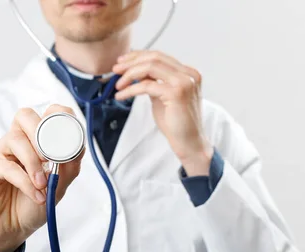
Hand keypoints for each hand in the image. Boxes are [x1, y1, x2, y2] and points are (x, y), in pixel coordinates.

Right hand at [0, 105, 83, 251]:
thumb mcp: (58, 187)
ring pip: (16, 140)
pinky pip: (7, 166)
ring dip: (34, 163)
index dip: (59, 116)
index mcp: (36, 141)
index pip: (46, 114)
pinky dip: (25, 182)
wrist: (11, 230)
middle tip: (53, 157)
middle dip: (43, 133)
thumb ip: (69, 167)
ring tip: (44, 185)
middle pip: (25, 116)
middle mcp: (17, 141)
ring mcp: (1, 152)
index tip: (70, 134)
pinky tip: (36, 195)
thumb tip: (78, 148)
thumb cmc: (32, 205)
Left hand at [113, 50, 212, 175]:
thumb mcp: (162, 97)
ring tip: (118, 85)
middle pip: (154, 58)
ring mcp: (184, 82)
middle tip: (115, 69)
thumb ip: (153, 83)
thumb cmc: (176, 123)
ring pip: (150, 67)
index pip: (159, 56)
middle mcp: (188, 74)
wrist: (189, 143)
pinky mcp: (176, 93)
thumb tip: (136, 72)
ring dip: (129, 74)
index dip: (138, 56)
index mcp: (187, 73)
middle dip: (131, 62)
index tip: (122, 61)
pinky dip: (131, 89)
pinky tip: (121, 95)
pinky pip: (147, 85)